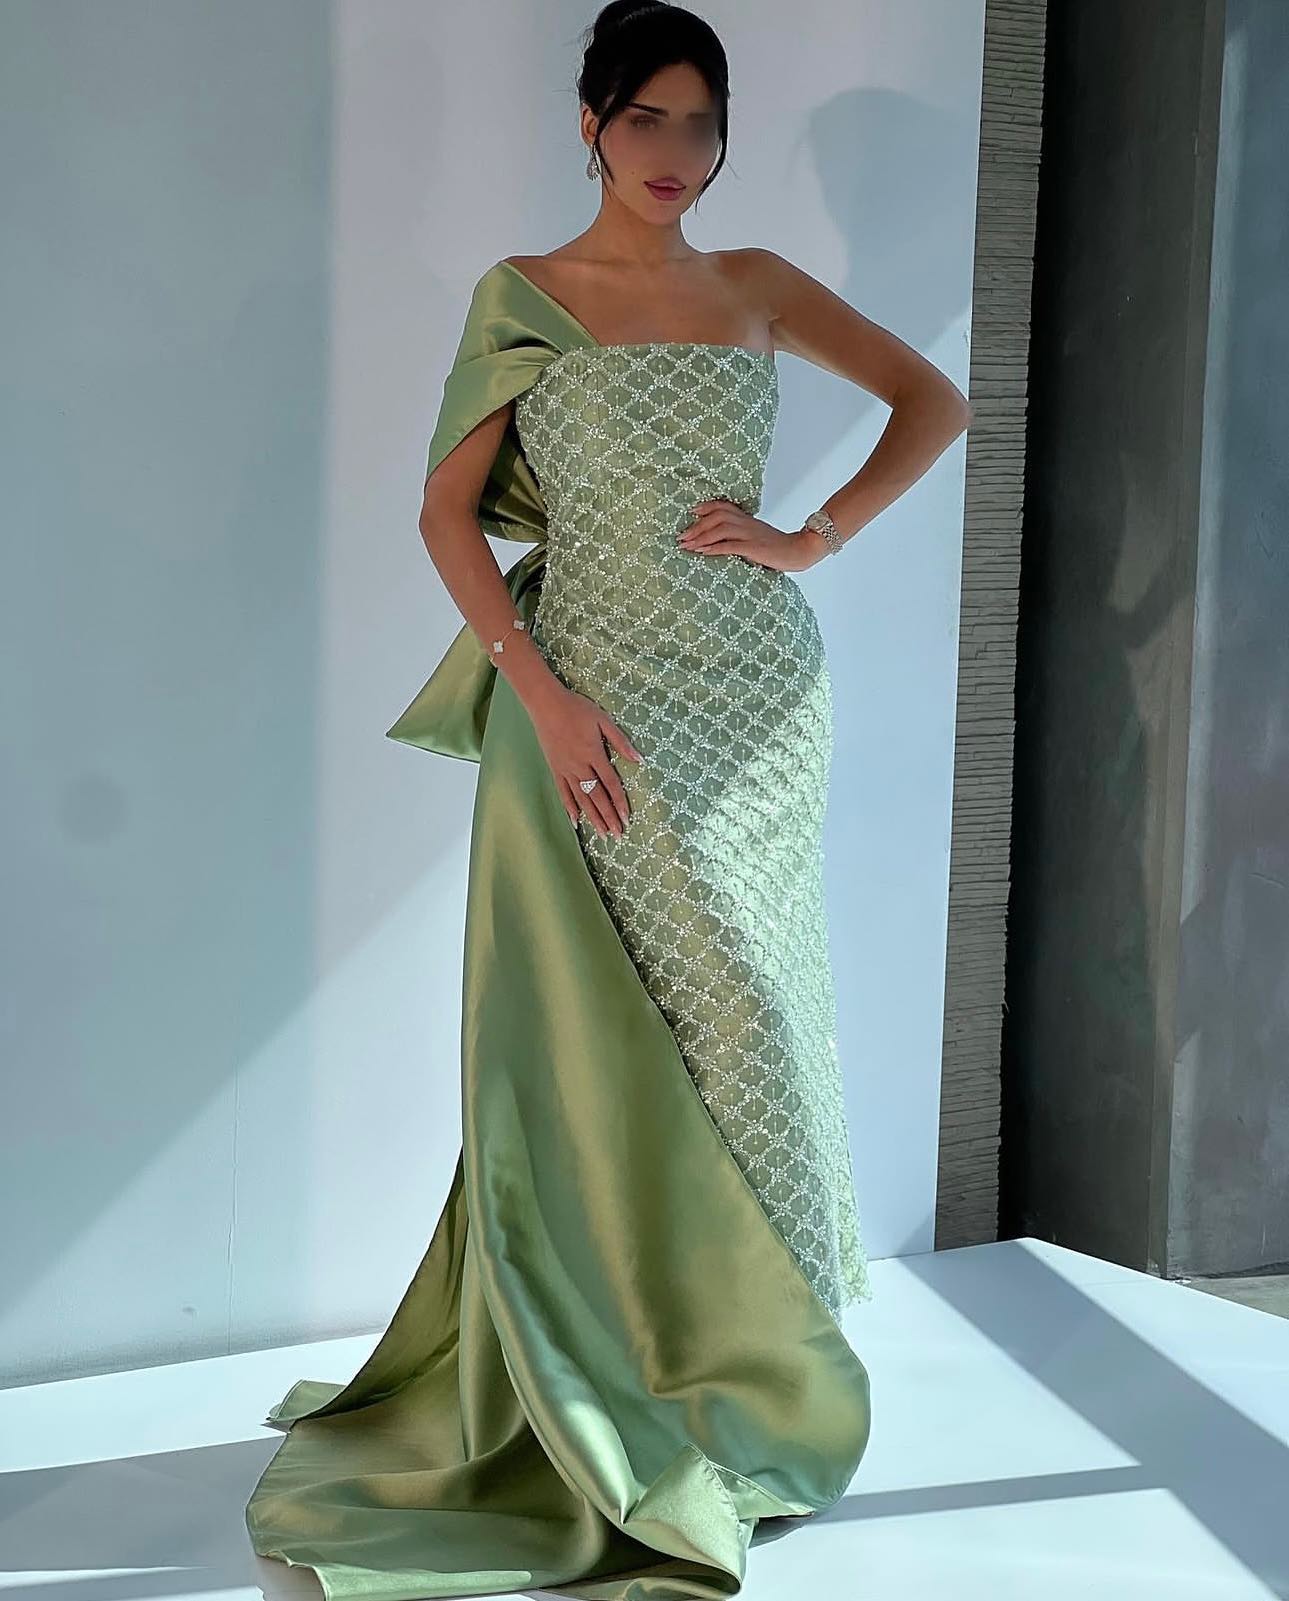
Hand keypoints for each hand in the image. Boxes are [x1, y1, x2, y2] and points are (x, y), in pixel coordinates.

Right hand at [527, 680, 642, 835]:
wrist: (546, 704)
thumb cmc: (577, 709)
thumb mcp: (603, 720)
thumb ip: (621, 741)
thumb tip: (639, 759)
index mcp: (594, 754)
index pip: (610, 784)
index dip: (620, 802)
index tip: (627, 818)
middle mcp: (580, 766)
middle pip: (597, 797)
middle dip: (608, 817)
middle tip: (617, 835)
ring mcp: (565, 769)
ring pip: (581, 799)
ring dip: (593, 817)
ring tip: (602, 834)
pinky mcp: (555, 769)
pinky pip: (563, 792)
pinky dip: (570, 807)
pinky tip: (576, 820)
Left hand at [677, 499, 828, 572]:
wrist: (800, 550)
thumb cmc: (779, 548)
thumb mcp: (758, 537)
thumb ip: (742, 536)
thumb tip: (725, 542)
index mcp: (747, 520)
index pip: (723, 506)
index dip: (706, 507)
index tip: (692, 512)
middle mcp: (746, 523)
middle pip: (717, 516)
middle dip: (696, 526)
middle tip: (681, 536)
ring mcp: (750, 534)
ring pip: (720, 529)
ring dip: (700, 537)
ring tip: (686, 545)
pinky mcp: (753, 547)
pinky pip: (730, 545)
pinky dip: (714, 548)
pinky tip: (702, 552)